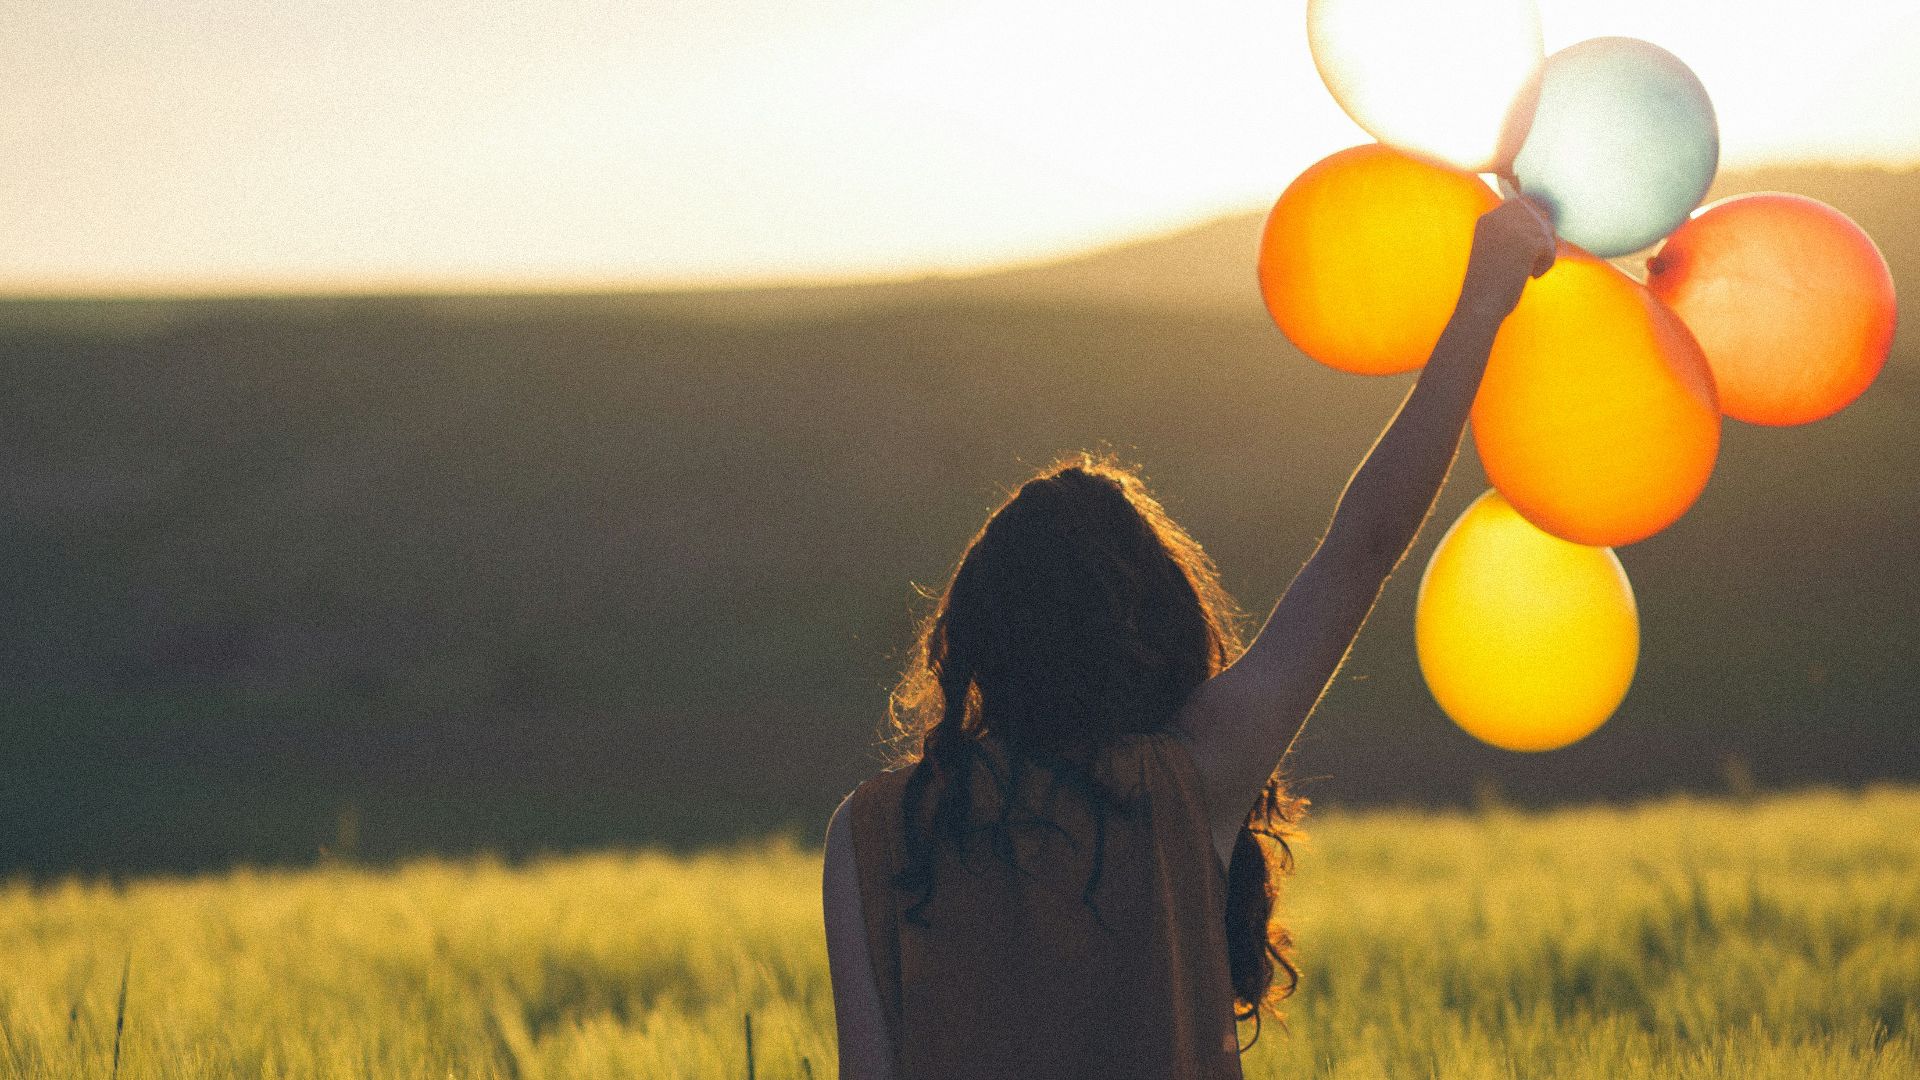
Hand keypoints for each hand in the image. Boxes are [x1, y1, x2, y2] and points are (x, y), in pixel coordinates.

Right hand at [1459, 196, 1556, 322]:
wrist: (1480, 305)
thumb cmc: (1488, 285)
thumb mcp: (1496, 250)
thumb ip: (1513, 233)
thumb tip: (1545, 223)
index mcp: (1487, 220)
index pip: (1521, 204)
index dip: (1533, 221)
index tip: (1533, 245)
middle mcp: (1498, 218)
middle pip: (1537, 214)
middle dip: (1542, 235)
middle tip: (1536, 259)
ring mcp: (1512, 229)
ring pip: (1545, 231)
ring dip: (1545, 251)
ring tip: (1532, 270)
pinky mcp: (1527, 242)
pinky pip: (1549, 246)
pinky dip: (1546, 262)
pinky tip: (1533, 276)